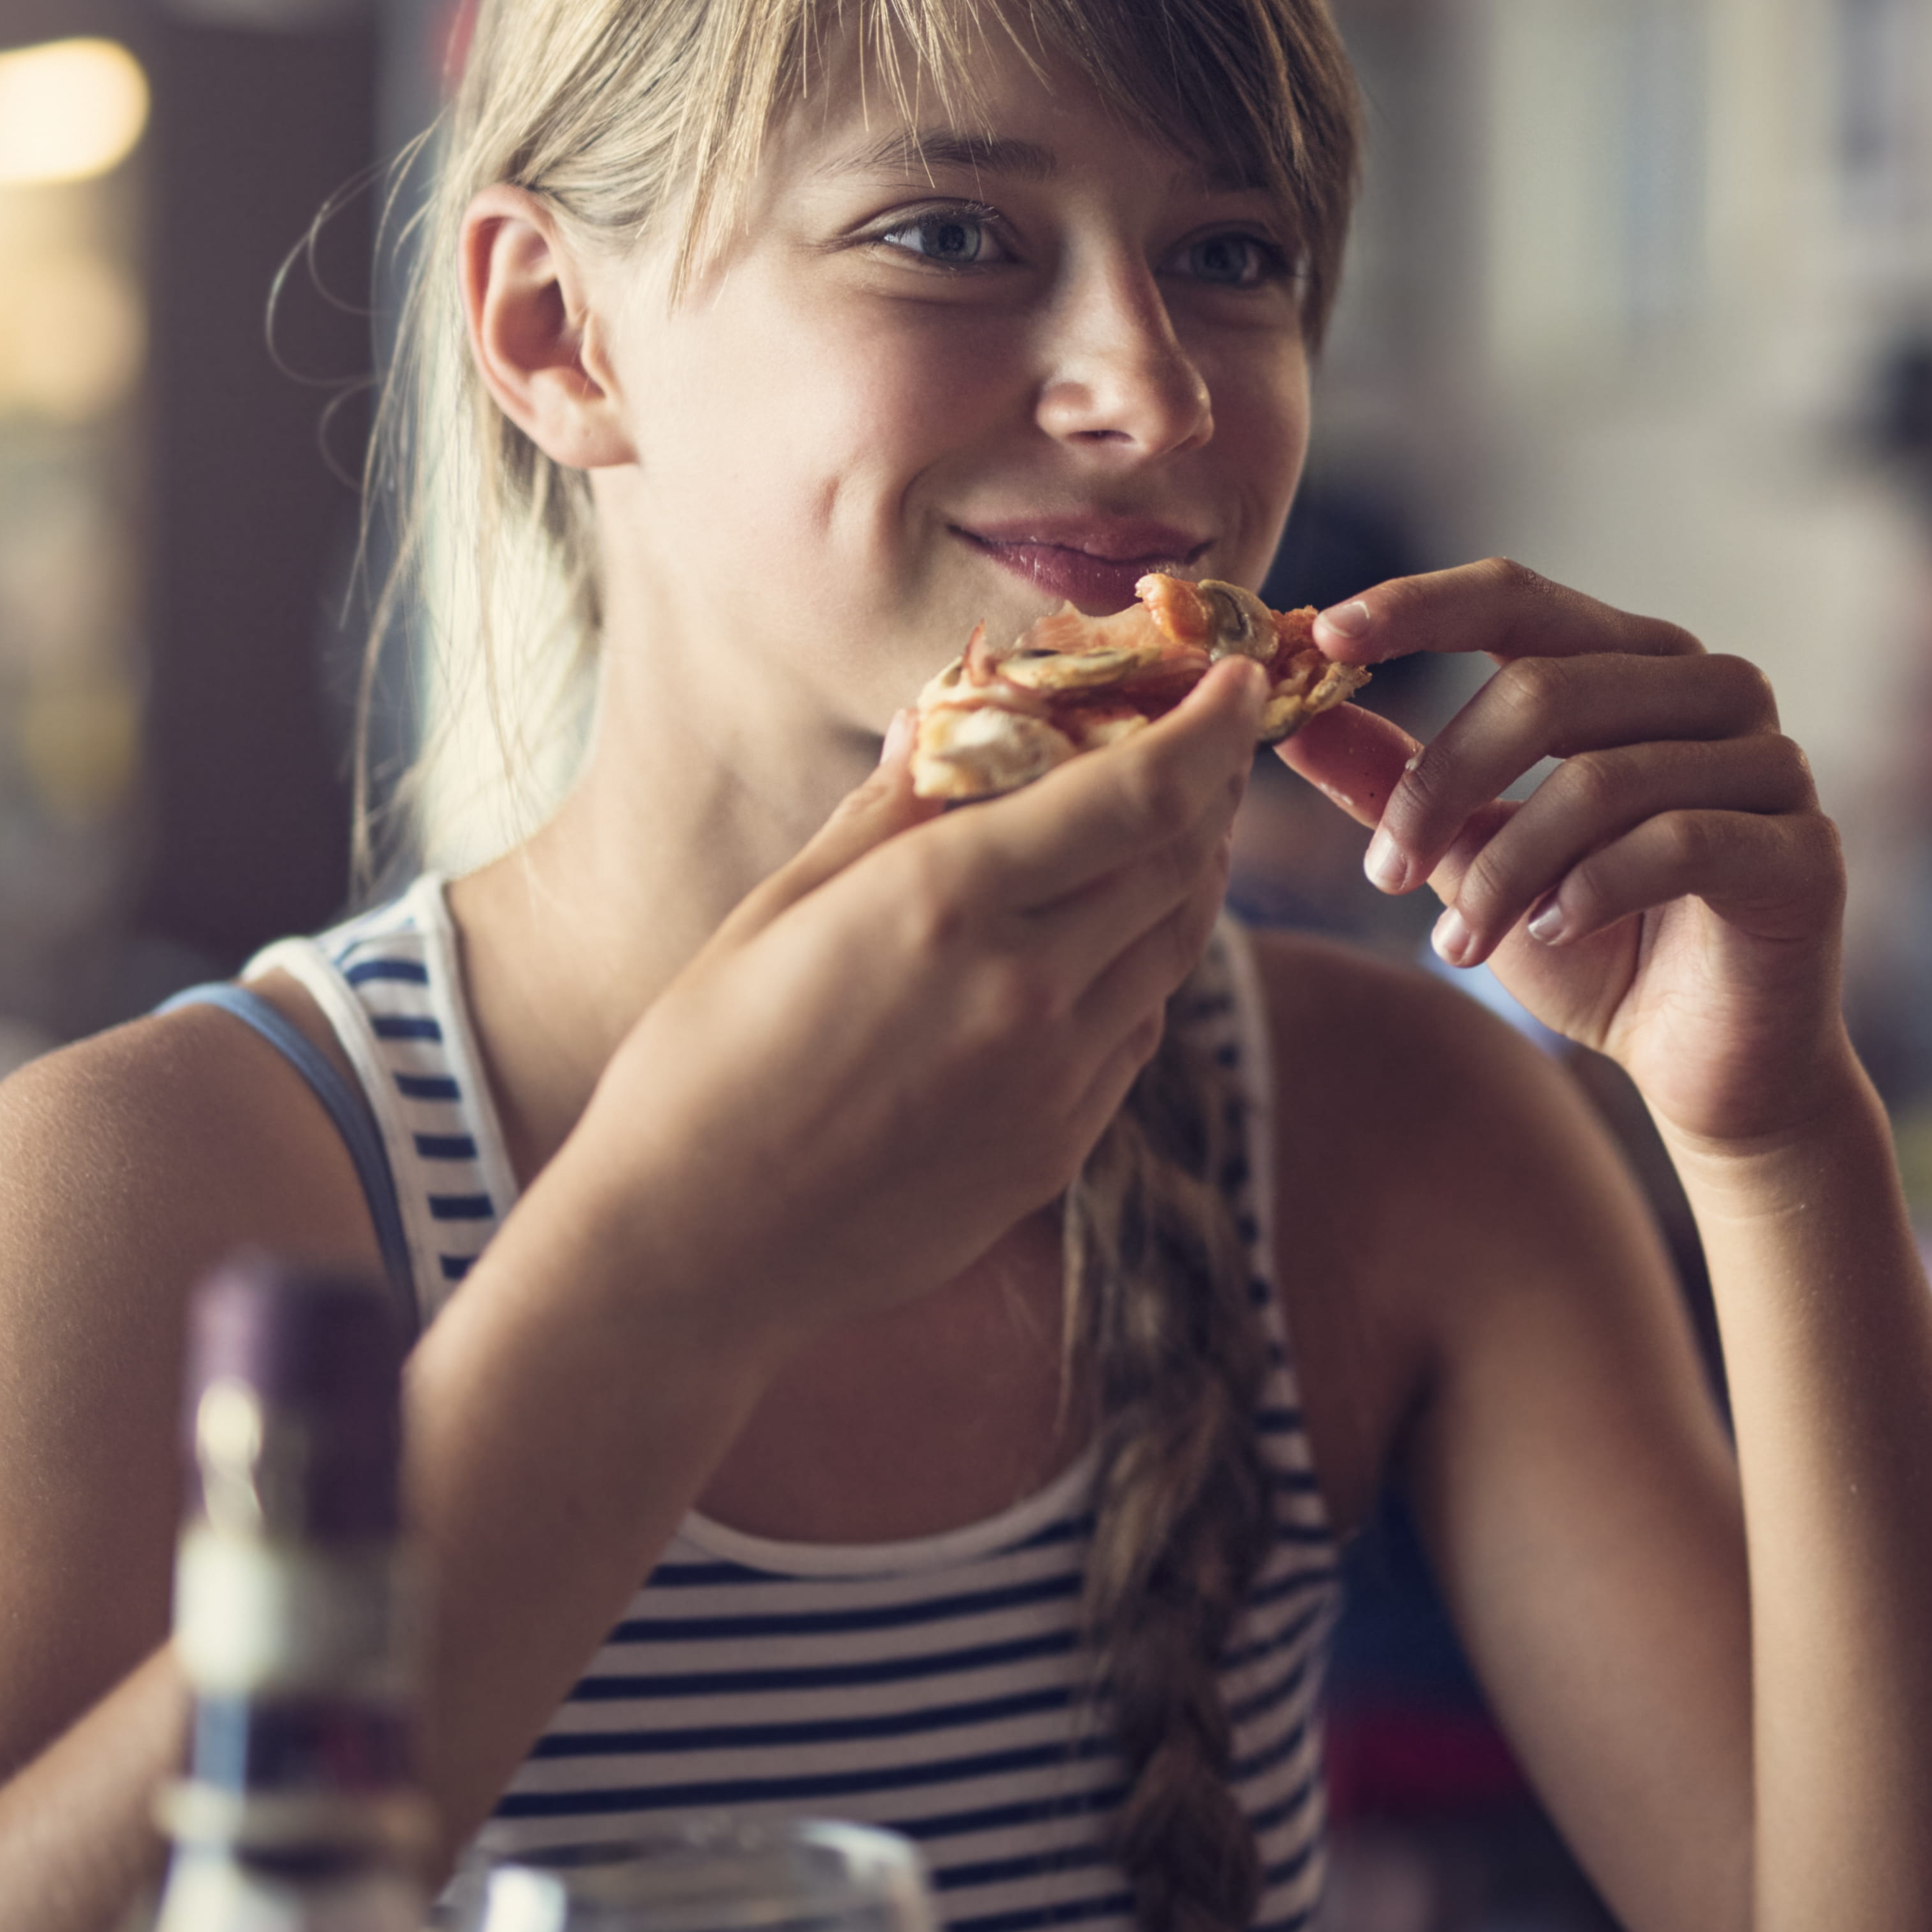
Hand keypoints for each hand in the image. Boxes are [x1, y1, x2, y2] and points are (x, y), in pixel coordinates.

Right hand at [540, 661, 1263, 1361]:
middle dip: (1209, 793)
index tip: (1240, 678)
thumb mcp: (779, 911)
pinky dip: (1142, 971)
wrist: (691, 1253)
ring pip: (1173, 950)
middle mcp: (1025, 989)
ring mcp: (1052, 1080)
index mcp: (948, 905)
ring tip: (1179, 830)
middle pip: (1177, 865)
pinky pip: (1135, 1034)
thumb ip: (885, 815)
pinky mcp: (1058, 1149)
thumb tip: (942, 721)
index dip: (1207, 728)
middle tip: (1209, 746)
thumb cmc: (702, 1067)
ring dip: (1189, 878)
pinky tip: (1110, 946)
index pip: (1136, 794)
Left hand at [1276, 560, 1854, 1152]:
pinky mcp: (1805, 851)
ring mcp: (1773, 765)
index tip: (1321, 635)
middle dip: (1442, 784)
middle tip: (1381, 875)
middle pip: (1547, 688)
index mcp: (1636, 664)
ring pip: (1602, 778)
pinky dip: (1589, 893)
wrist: (1712, 1071)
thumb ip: (1400, 786)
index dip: (1418, 604)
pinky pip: (1676, 844)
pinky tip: (1548, 935)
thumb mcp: (1475, 860)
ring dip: (1503, 868)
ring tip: (1456, 944)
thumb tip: (1293, 722)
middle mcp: (1715, 690)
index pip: (1520, 597)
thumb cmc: (1599, 952)